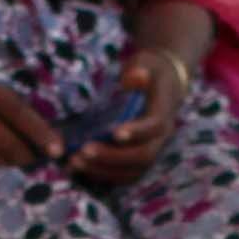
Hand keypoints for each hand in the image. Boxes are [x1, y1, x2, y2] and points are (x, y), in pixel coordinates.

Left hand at [67, 47, 190, 184]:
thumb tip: (134, 77)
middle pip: (143, 156)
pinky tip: (78, 167)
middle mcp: (160, 138)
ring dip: (103, 169)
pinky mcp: (138, 161)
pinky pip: (122, 175)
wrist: (161, 87)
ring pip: (132, 171)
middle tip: (83, 151)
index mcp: (164, 113)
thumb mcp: (145, 63)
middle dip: (112, 156)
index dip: (136, 131)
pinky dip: (101, 174)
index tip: (114, 133)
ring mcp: (151, 152)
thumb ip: (139, 69)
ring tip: (75, 162)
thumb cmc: (148, 72)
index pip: (154, 126)